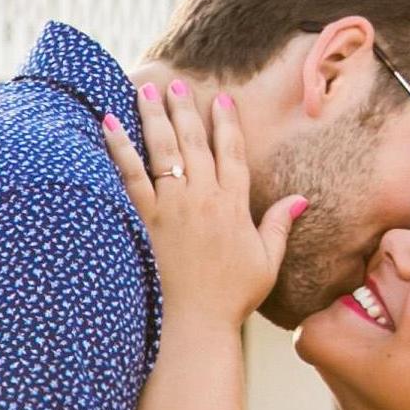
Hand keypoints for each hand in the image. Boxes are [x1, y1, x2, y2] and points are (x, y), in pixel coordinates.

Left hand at [101, 79, 298, 331]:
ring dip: (154, 116)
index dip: (226, 123)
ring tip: (145, 89)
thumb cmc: (231, 298)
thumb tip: (301, 200)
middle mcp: (203, 198)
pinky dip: (119, 147)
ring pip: (163, 150)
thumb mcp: (266, 261)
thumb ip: (279, 225)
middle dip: (185, 109)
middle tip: (176, 84)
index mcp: (234, 205)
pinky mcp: (144, 219)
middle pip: (194, 142)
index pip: (232, 152)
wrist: (194, 325)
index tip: (220, 99)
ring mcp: (172, 206)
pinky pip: (129, 174)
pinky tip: (109, 124)